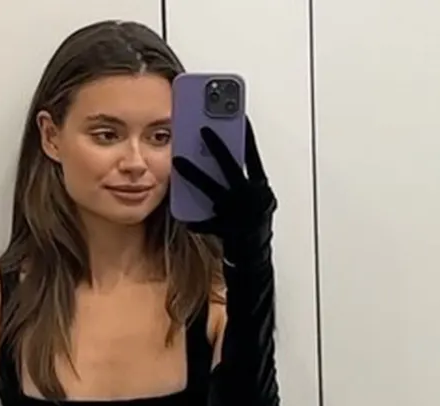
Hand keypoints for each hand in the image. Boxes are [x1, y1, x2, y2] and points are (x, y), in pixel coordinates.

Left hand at [172, 118, 276, 264]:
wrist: (254, 255)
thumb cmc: (255, 223)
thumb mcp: (260, 199)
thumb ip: (248, 180)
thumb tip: (232, 158)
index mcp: (261, 188)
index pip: (253, 155)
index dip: (246, 134)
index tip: (238, 115)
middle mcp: (249, 198)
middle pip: (230, 166)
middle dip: (217, 146)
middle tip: (202, 128)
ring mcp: (235, 212)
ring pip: (210, 188)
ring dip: (193, 174)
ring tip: (177, 160)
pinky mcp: (223, 228)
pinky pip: (203, 220)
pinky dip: (193, 217)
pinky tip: (180, 207)